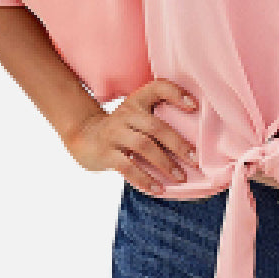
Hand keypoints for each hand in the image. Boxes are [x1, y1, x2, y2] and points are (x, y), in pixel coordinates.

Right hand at [62, 76, 198, 195]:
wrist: (83, 136)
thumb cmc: (122, 128)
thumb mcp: (136, 115)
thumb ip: (158, 119)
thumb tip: (194, 142)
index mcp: (137, 101)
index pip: (158, 88)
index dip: (176, 93)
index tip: (195, 106)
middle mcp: (126, 114)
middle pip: (156, 126)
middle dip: (178, 144)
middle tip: (195, 159)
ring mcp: (114, 133)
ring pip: (144, 146)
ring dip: (165, 163)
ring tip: (180, 177)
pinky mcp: (105, 153)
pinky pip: (128, 167)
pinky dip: (145, 180)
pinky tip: (158, 189)